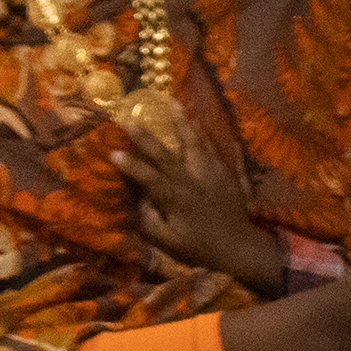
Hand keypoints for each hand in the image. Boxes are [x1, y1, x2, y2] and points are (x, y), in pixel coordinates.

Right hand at [116, 121, 283, 291]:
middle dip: (147, 137)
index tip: (112, 152)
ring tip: (173, 103)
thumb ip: (150, 221)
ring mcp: (212, 175)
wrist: (238, 247)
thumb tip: (136, 201)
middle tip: (130, 118)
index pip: (149, 178)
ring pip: (195, 144)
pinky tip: (197, 121)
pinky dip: (205, 135)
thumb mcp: (169, 241)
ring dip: (182, 124)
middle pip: (168, 155)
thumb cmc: (199, 246)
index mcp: (177, 199)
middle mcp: (193, 182)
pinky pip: (214, 149)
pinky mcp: (226, 174)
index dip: (131, 166)